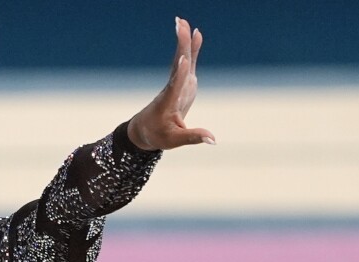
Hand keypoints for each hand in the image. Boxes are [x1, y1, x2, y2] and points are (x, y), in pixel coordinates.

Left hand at [127, 17, 214, 150]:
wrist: (145, 130)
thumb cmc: (158, 136)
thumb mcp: (174, 140)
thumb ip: (193, 137)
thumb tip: (213, 139)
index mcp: (169, 102)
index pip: (175, 86)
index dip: (180, 73)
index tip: (184, 59)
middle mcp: (172, 88)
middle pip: (178, 65)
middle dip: (180, 47)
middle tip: (180, 26)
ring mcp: (178, 83)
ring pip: (181, 59)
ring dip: (183, 41)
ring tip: (183, 22)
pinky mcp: (183, 82)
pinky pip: (188, 62)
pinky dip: (192, 48)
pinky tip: (196, 33)